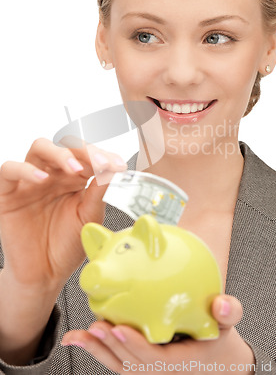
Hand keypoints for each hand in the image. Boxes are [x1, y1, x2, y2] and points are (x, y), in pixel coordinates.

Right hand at [0, 137, 127, 293]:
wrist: (45, 274)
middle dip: (85, 151)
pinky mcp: (8, 193)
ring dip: (59, 153)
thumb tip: (114, 168)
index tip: (119, 165)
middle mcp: (53, 174)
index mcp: (74, 178)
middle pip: (65, 146)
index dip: (103, 156)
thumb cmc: (66, 246)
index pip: (87, 155)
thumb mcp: (89, 217)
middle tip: (100, 164)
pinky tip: (42, 179)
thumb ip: (99, 192)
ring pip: (39, 148)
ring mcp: (30, 181)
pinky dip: (25, 169)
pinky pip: (9, 170)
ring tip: (75, 169)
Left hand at [62, 294, 255, 373]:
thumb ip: (229, 312)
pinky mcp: (140, 366)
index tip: (119, 327)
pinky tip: (79, 338)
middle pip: (131, 364)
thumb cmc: (219, 339)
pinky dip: (97, 351)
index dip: (135, 345)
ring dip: (98, 351)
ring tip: (79, 335)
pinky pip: (116, 362)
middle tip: (95, 326)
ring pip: (119, 366)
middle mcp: (162, 372)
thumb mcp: (228, 324)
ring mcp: (149, 372)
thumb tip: (222, 303)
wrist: (218, 361)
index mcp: (181, 363)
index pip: (155, 359)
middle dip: (111, 346)